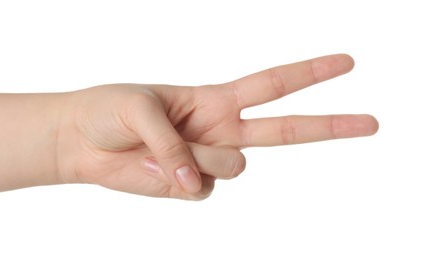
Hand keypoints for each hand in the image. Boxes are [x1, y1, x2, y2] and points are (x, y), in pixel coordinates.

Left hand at [56, 54, 377, 199]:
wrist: (81, 142)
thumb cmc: (109, 110)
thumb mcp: (140, 107)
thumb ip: (175, 143)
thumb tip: (196, 184)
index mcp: (213, 99)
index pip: (270, 85)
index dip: (309, 73)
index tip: (347, 62)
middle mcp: (218, 131)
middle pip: (284, 131)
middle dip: (329, 125)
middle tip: (374, 122)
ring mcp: (206, 162)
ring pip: (232, 168)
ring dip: (198, 158)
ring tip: (160, 149)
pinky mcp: (188, 189)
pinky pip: (201, 192)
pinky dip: (177, 181)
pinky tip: (154, 169)